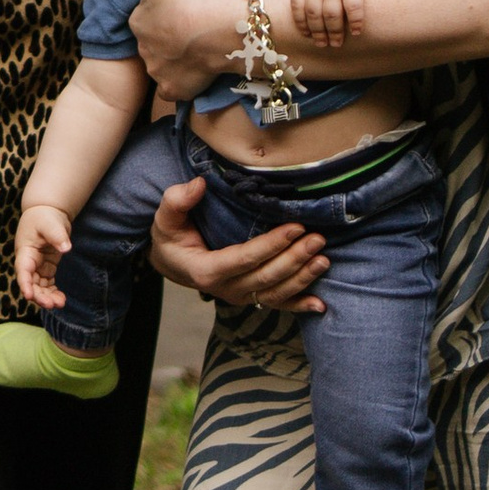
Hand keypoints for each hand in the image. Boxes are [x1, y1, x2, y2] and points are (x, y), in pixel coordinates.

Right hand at [15, 205, 70, 307]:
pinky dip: (52, 293)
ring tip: (60, 304)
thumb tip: (66, 248)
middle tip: (52, 304)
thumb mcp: (50, 223)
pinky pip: (47, 284)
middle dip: (39, 295)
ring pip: (38, 286)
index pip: (22, 270)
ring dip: (46, 297)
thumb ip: (57, 235)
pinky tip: (61, 300)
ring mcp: (37, 266)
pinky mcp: (46, 268)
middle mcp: (28, 262)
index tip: (28, 296)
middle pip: (30, 283)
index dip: (24, 283)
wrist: (47, 212)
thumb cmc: (45, 216)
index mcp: (25, 251)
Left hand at [121, 0, 245, 100]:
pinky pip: (175, 88)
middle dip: (170, 38)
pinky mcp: (172, 89)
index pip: (148, 18)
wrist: (219, 32)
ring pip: (166, 65)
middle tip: (195, 30)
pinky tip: (198, 73)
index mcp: (138, 20)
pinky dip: (183, 83)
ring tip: (201, 50)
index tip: (184, 11)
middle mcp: (143, 48)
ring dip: (179, 60)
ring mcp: (157, 71)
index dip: (166, 15)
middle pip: (157, 42)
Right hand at [149, 175, 327, 313]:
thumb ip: (177, 201)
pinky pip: (276, 304)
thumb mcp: (165, 219)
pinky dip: (299, 305)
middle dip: (294, 258)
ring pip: (276, 292)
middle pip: (266, 277)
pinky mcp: (249, 298)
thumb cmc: (171, 238)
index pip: (244, 258)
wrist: (171, 263)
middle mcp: (225, 289)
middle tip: (317, 239)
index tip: (294, 228)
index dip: (271, 245)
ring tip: (323, 259)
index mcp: (206, 271)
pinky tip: (320, 305)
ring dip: (302, 277)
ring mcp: (239, 297)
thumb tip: (198, 184)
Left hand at [290, 0, 377, 45]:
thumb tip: (305, 2)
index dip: (301, 24)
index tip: (306, 35)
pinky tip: (356, 31)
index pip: (297, 8)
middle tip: (323, 45)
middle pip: (314, 15)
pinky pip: (352, 9)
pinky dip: (354, 22)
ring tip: (337, 43)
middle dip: (317, 33)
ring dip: (334, 32)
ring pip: (331, 16)